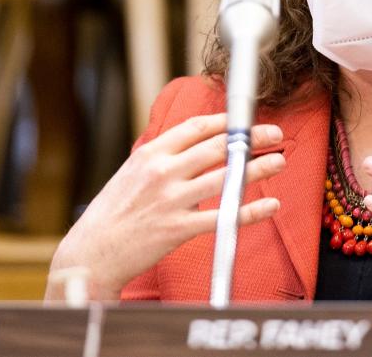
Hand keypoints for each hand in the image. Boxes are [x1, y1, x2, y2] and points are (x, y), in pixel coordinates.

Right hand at [47, 113, 285, 300]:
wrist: (92, 252)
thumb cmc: (112, 213)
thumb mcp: (132, 173)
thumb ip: (162, 158)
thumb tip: (193, 146)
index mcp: (151, 154)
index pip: (196, 127)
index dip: (226, 121)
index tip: (246, 119)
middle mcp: (162, 172)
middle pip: (216, 147)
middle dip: (250, 138)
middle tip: (274, 133)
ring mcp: (171, 200)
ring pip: (225, 178)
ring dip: (257, 168)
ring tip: (279, 161)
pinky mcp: (178, 229)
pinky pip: (222, 216)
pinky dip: (250, 210)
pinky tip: (270, 206)